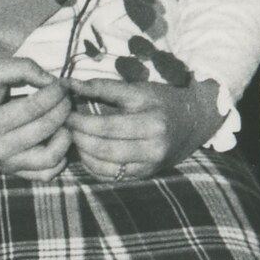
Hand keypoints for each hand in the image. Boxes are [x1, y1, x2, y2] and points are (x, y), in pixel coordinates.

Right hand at [0, 55, 73, 176]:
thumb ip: (22, 68)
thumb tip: (52, 81)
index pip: (35, 107)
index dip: (56, 91)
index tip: (60, 83)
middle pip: (46, 128)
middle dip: (64, 107)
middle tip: (65, 96)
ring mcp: (6, 165)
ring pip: (51, 157)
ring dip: (66, 135)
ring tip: (63, 119)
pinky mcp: (12, 172)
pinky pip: (46, 174)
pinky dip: (60, 158)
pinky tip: (56, 138)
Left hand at [69, 72, 221, 180]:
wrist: (194, 122)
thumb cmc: (163, 100)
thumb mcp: (138, 89)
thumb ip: (103, 87)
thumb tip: (68, 84)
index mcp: (153, 121)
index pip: (105, 125)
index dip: (79, 121)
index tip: (65, 113)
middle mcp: (154, 146)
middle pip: (102, 147)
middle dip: (77, 137)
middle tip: (65, 126)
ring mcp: (150, 164)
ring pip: (103, 165)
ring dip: (82, 152)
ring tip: (75, 138)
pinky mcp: (145, 175)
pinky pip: (110, 175)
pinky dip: (92, 165)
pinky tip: (88, 151)